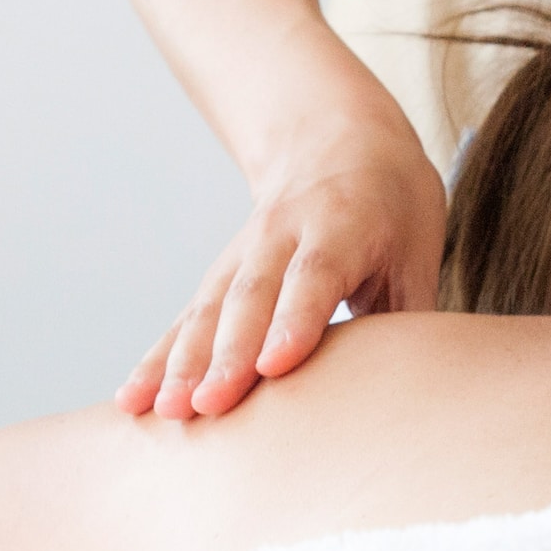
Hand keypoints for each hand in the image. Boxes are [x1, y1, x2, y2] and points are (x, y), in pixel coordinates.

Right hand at [119, 110, 446, 420]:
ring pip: (208, 309)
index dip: (293, 321)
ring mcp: (243, 252)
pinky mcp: (220, 274)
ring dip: (181, 363)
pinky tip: (132, 400)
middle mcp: (282, 234)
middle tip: (207, 406)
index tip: (274, 366)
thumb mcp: (417, 246)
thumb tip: (415, 388)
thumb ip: (410, 314)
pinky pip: (186, 319)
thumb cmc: (393, 205)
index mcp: (342, 223)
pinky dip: (157, 359)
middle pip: (249, 298)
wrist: (337, 138)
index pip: (313, 276)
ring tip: (162, 412)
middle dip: (225, 355)